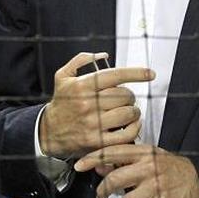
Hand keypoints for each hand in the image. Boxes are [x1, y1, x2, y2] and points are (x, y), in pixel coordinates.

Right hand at [39, 52, 154, 159]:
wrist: (48, 131)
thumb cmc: (61, 103)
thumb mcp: (63, 76)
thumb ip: (81, 60)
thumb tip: (103, 56)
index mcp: (81, 86)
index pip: (115, 75)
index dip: (136, 73)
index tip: (149, 73)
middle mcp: (87, 104)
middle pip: (124, 95)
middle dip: (129, 96)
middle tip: (124, 99)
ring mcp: (92, 124)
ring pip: (128, 113)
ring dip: (133, 111)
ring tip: (127, 111)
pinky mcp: (97, 141)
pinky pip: (126, 134)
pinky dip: (134, 128)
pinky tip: (130, 124)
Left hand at [74, 144, 198, 197]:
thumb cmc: (172, 169)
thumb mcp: (149, 157)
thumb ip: (125, 161)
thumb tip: (99, 166)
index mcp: (144, 153)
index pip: (112, 153)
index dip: (92, 159)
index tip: (79, 166)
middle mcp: (148, 169)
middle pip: (114, 181)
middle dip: (102, 192)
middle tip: (101, 197)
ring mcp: (156, 188)